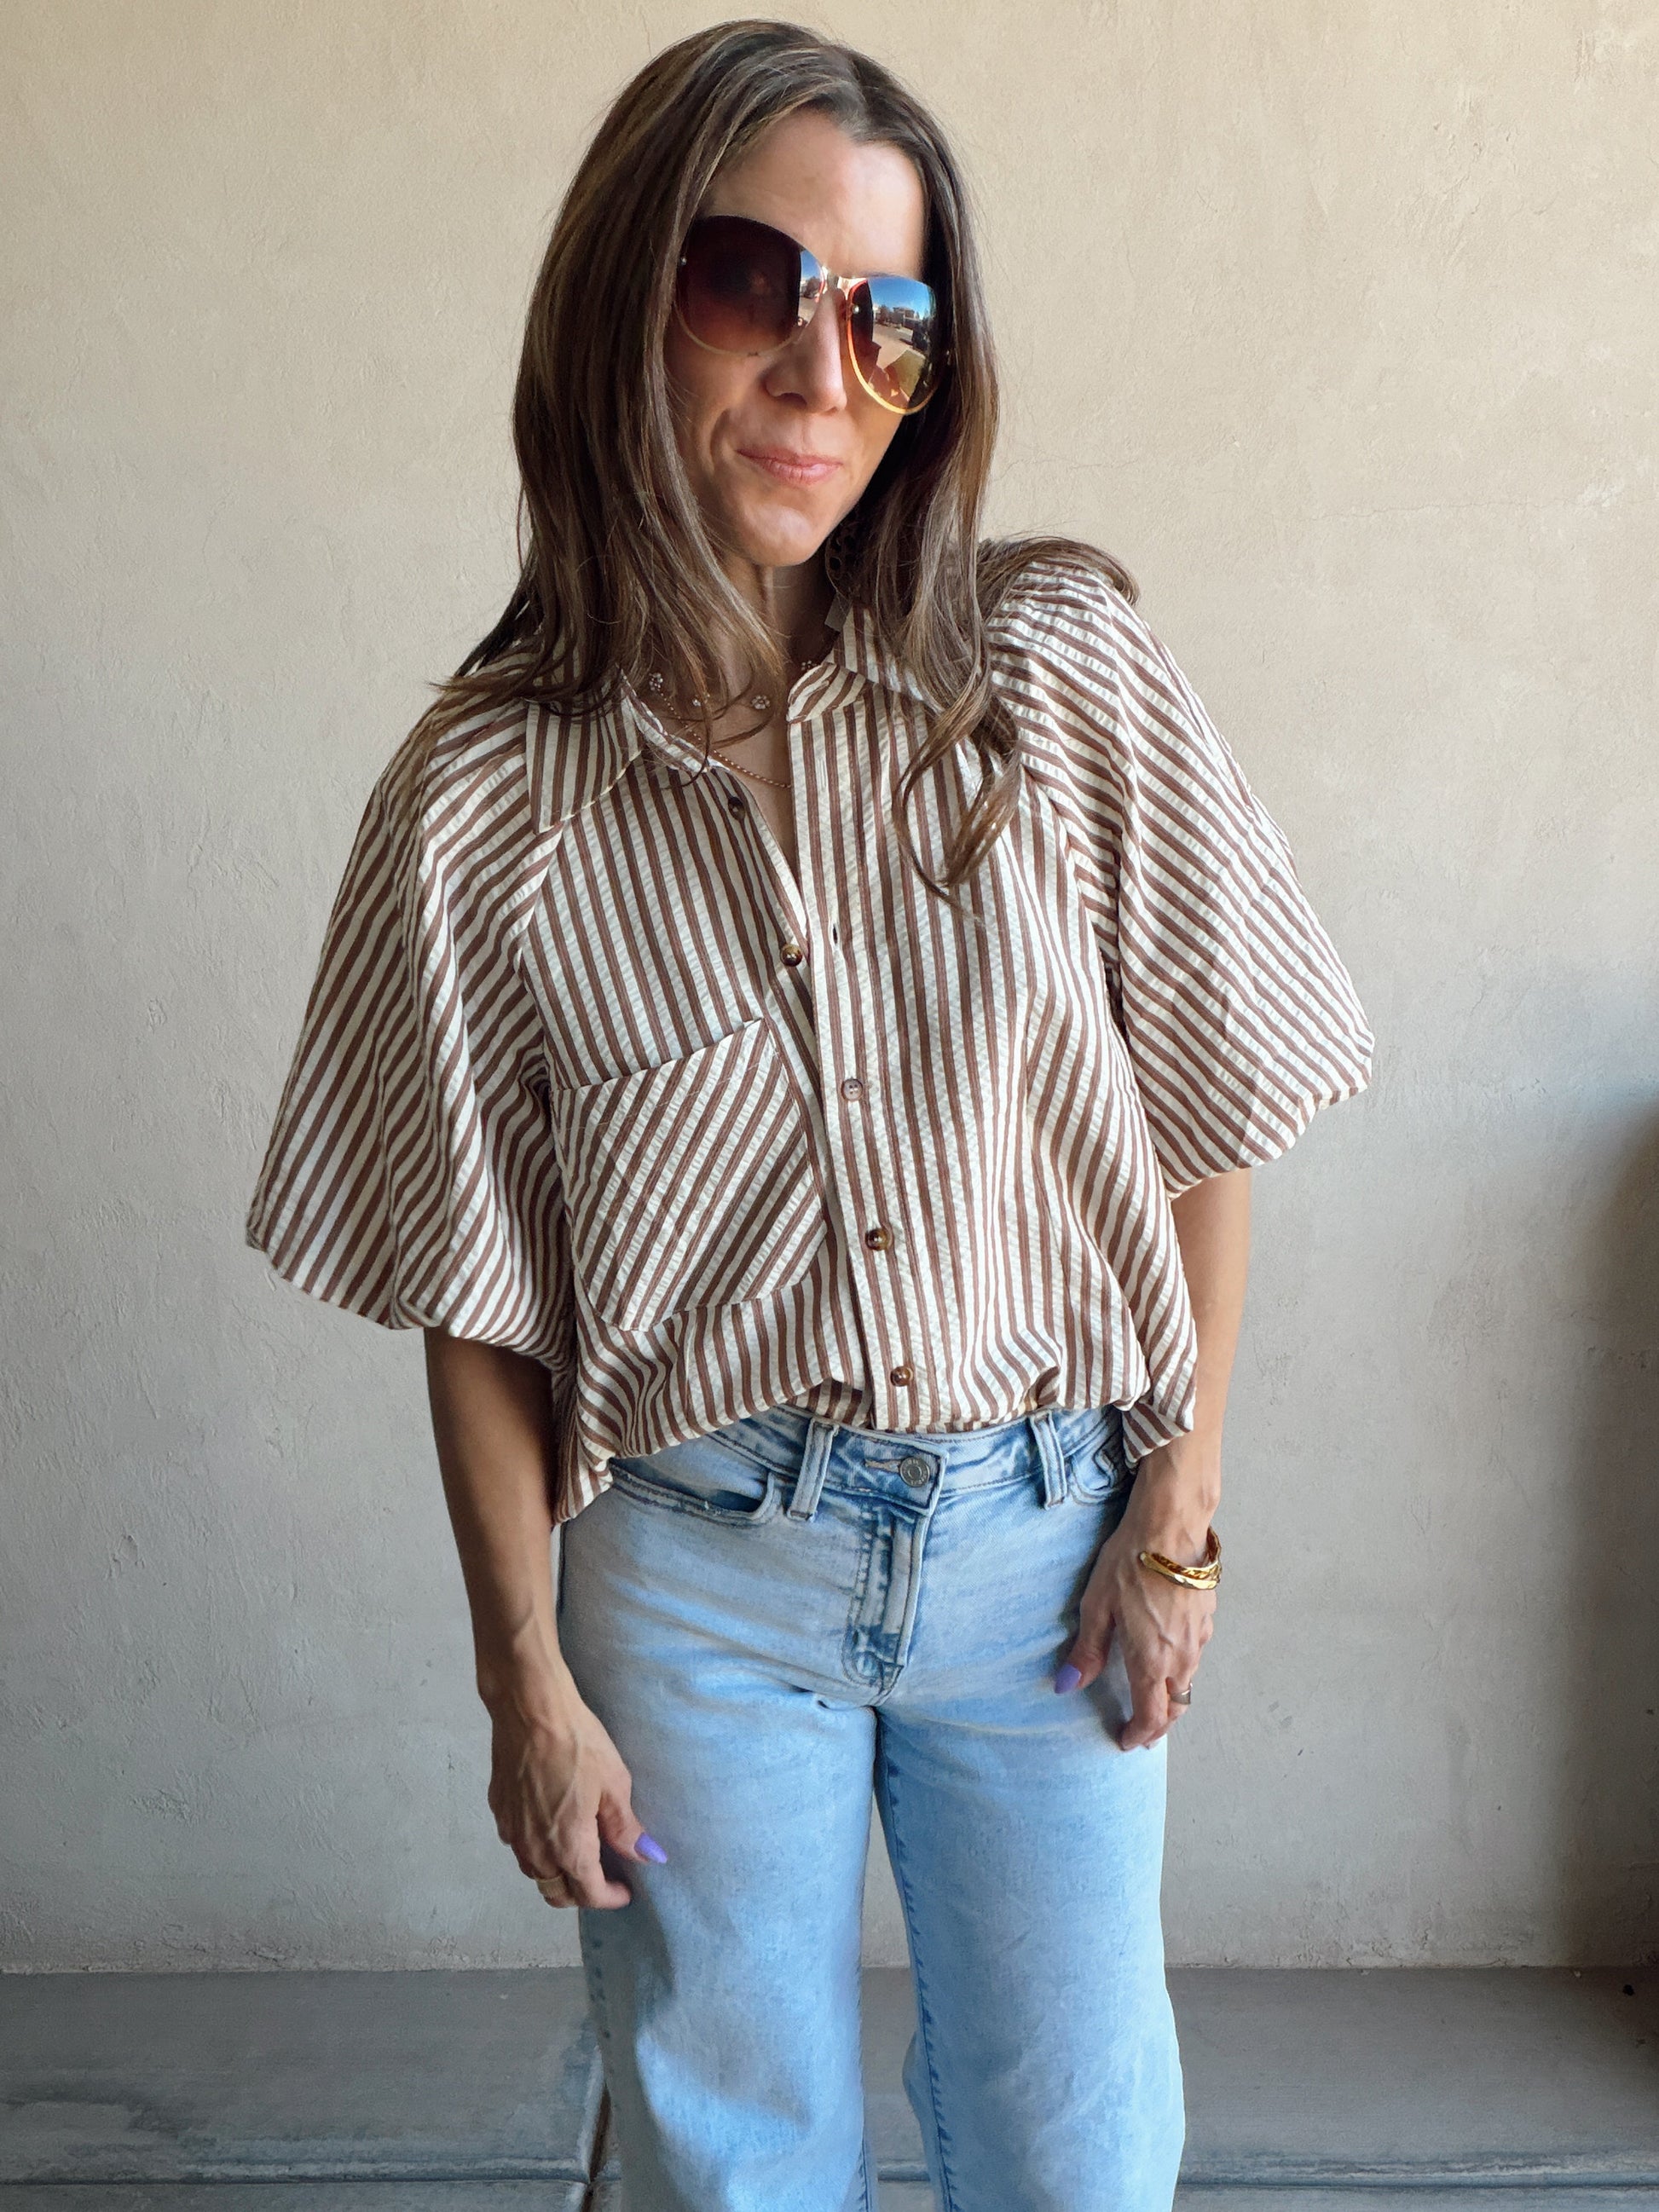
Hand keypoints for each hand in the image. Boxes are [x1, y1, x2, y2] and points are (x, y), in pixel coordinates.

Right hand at [484, 1679, 666, 1909]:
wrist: (528, 1709)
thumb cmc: (576, 1743)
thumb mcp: (614, 1784)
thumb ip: (627, 1828)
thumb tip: (648, 1857)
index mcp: (568, 1847)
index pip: (588, 1894)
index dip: (611, 1898)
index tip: (626, 1890)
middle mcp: (535, 1850)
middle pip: (556, 1892)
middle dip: (581, 1893)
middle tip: (604, 1875)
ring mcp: (512, 1832)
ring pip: (535, 1872)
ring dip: (558, 1873)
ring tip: (580, 1850)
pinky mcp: (499, 1812)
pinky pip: (520, 1846)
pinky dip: (538, 1849)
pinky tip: (553, 1823)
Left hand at [1056, 1450, 1216, 1749]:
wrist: (1172, 1527)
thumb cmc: (1130, 1564)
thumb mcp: (1097, 1606)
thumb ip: (1087, 1651)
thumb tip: (1065, 1686)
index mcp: (1152, 1661)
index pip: (1150, 1716)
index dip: (1138, 1734)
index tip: (1125, 1740)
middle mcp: (1181, 1658)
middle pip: (1176, 1707)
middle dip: (1158, 1724)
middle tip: (1142, 1731)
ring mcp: (1199, 1639)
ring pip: (1188, 1683)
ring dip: (1172, 1699)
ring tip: (1155, 1700)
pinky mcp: (1207, 1619)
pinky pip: (1195, 1658)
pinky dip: (1182, 1671)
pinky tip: (1169, 1659)